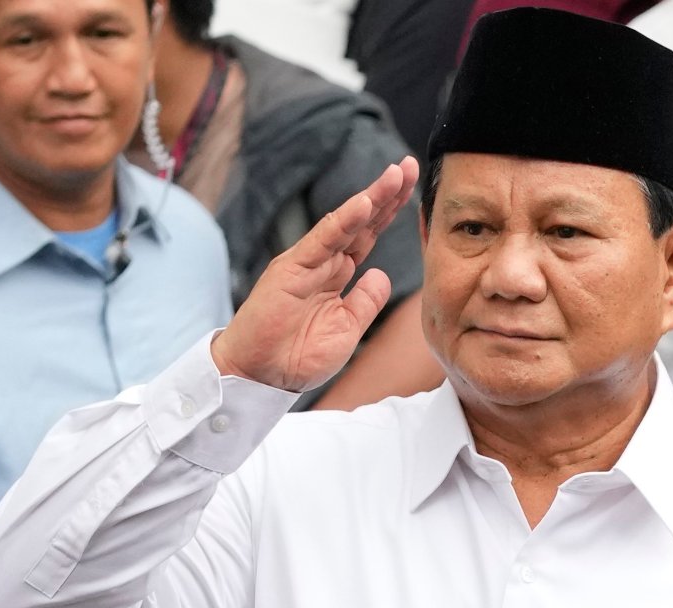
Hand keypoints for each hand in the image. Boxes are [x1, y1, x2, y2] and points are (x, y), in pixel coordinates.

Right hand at [212, 159, 417, 392]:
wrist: (259, 376)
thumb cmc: (297, 357)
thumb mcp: (345, 330)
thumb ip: (365, 302)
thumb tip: (381, 274)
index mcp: (337, 275)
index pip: (368, 235)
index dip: (390, 211)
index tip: (413, 187)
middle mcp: (323, 262)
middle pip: (361, 222)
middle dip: (386, 193)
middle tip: (410, 166)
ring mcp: (307, 262)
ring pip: (345, 223)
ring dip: (371, 198)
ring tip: (395, 175)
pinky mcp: (290, 269)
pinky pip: (322, 241)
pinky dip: (343, 221)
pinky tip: (365, 204)